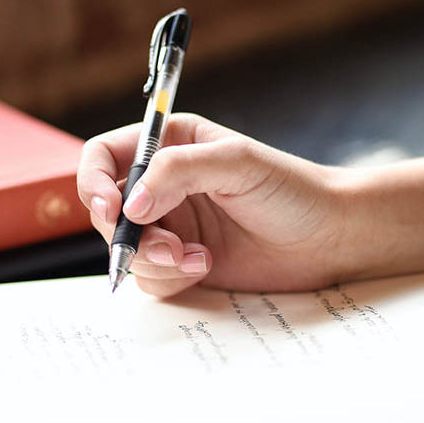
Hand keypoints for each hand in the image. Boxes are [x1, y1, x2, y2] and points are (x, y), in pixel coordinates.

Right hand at [77, 114, 354, 297]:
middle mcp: (163, 184)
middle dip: (128, 233)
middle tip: (165, 245)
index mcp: (170, 145)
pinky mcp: (182, 262)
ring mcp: (171, 225)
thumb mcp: (236, 163)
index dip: (93, 182)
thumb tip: (129, 205)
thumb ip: (178, 171)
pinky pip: (149, 277)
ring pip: (125, 249)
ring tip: (195, 258)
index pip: (104, 157)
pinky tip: (205, 266)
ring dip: (151, 259)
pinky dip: (170, 277)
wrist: (330, 238)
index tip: (110, 208)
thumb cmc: (292, 189)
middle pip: (108, 209)